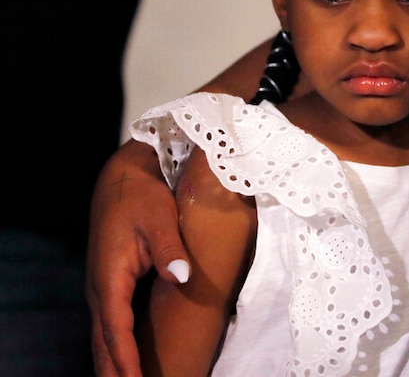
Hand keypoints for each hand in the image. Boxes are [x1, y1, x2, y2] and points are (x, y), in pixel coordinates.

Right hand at [85, 139, 190, 376]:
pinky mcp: (109, 283)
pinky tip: (123, 361)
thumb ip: (170, 249)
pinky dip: (113, 347)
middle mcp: (100, 287)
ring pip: (103, 336)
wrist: (123, 175)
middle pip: (104, 342)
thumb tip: (182, 276)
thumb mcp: (159, 218)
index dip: (126, 359)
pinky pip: (109, 325)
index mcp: (110, 276)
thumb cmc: (142, 195)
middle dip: (115, 372)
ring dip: (112, 363)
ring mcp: (102, 287)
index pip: (117, 329)